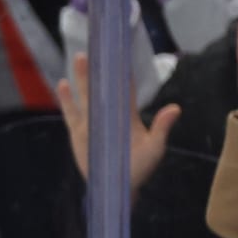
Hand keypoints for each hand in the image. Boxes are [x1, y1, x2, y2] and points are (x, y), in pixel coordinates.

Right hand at [55, 51, 180, 192]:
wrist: (118, 188)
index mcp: (128, 115)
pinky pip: (71, 113)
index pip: (126, 88)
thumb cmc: (139, 168)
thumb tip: (175, 108)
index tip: (121, 53)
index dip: (123, 72)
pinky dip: (66, 100)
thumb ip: (162, 128)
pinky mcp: (79, 133)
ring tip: (80, 58)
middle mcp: (109, 114)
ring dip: (83, 78)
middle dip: (99, 69)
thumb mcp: (154, 149)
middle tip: (96, 48)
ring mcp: (92, 122)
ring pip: (86, 95)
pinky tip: (62, 84)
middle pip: (103, 87)